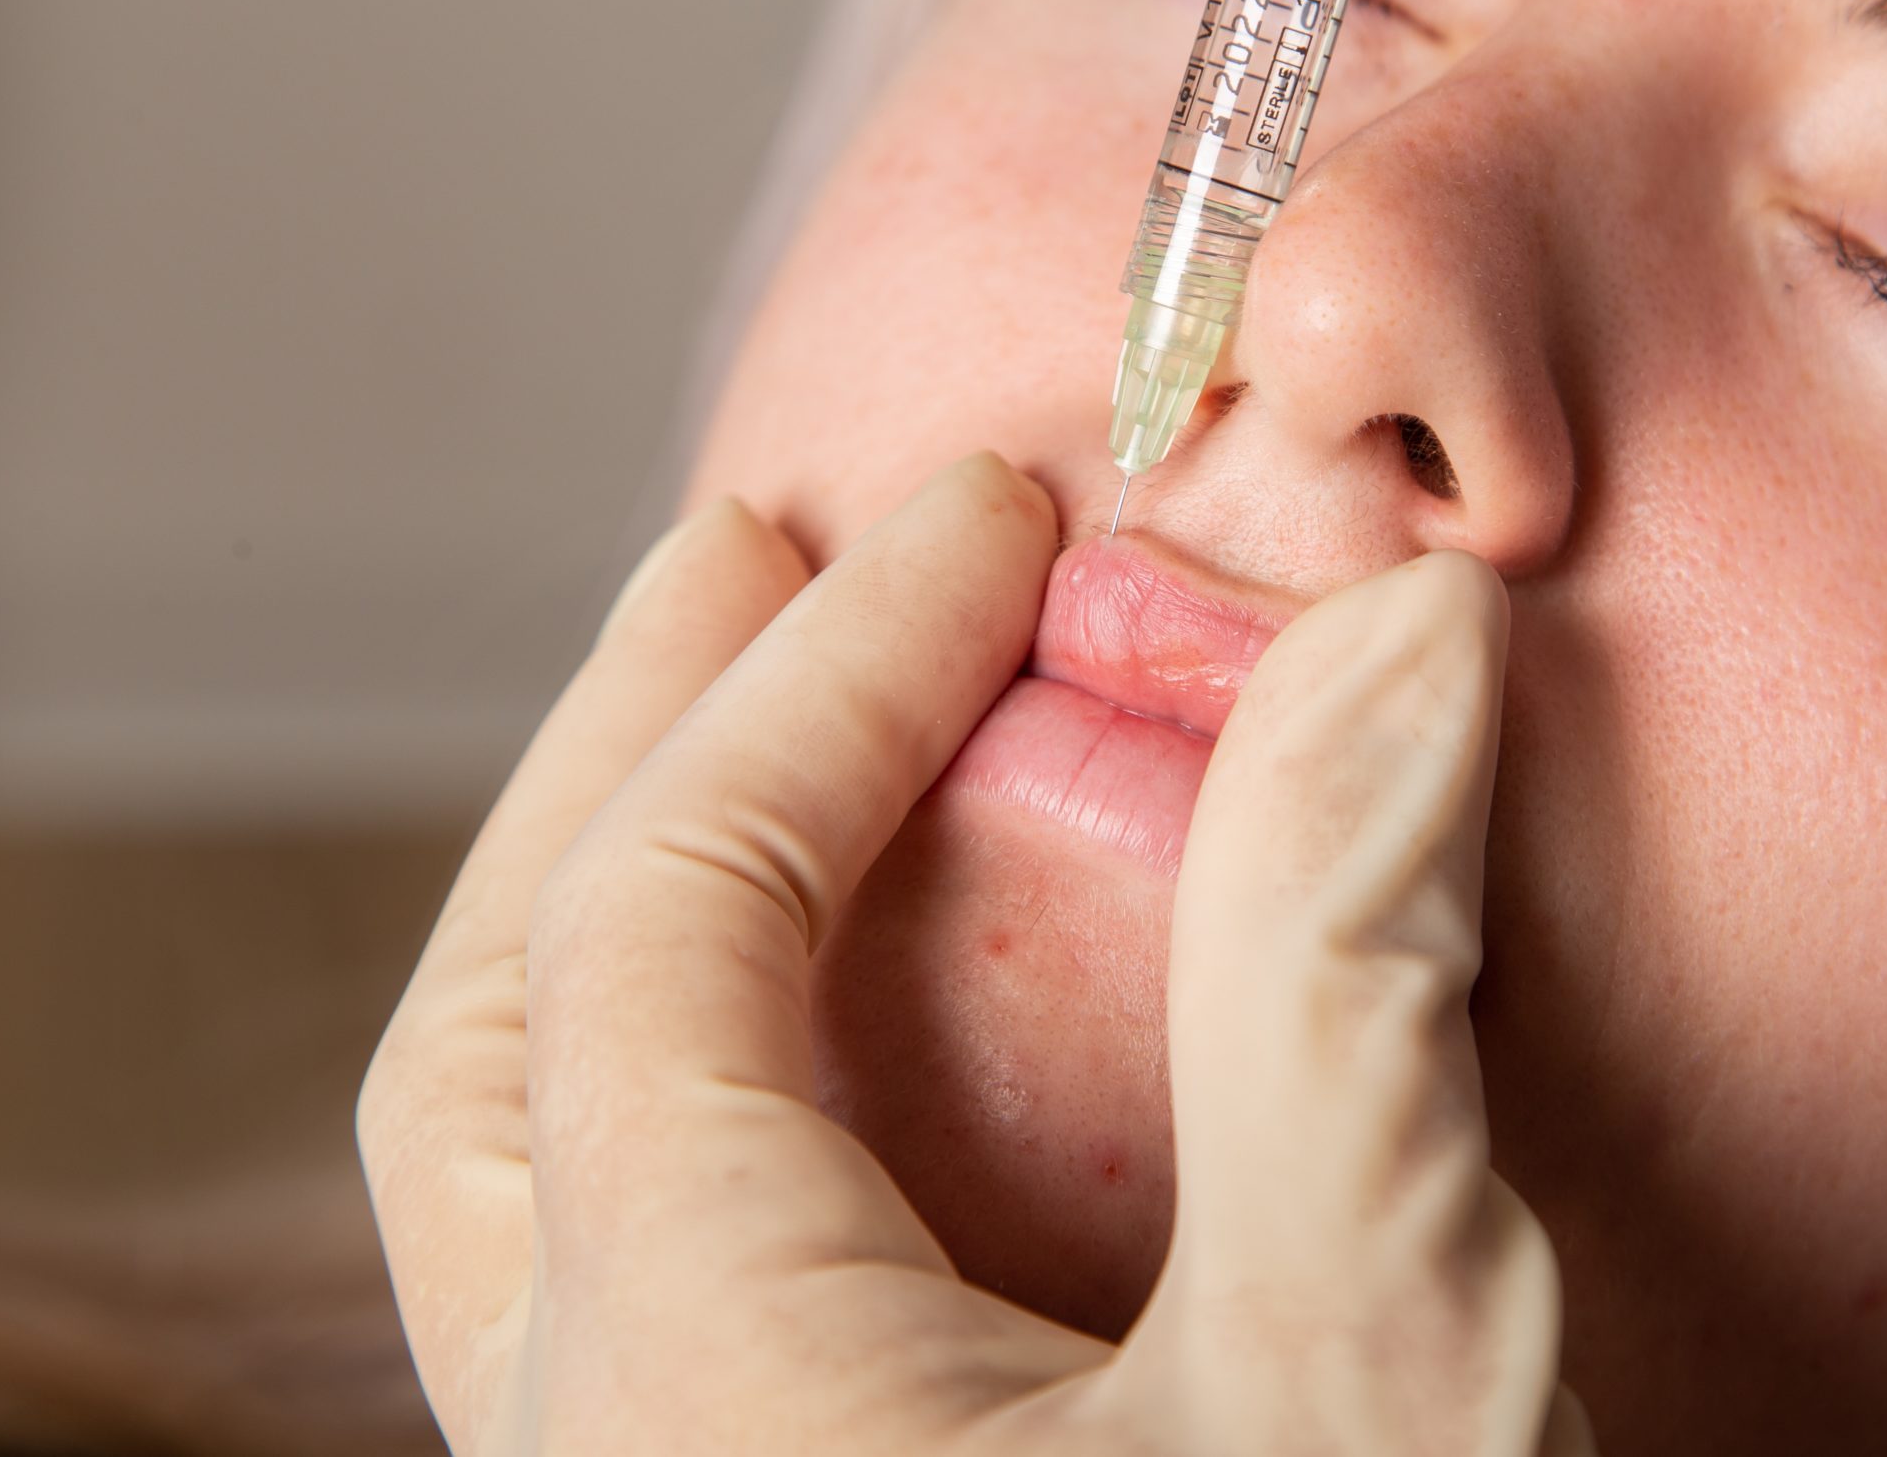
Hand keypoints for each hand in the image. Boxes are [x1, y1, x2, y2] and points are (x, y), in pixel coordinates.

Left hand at [358, 454, 1594, 1455]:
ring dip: (644, 928)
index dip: (828, 676)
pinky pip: (652, 1284)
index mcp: (686, 1388)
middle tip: (749, 567)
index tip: (985, 516)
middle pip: (487, 1045)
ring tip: (777, 747)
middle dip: (631, 760)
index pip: (664, 925)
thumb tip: (1400, 642)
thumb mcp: (1369, 1360)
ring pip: (535, 1184)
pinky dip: (733, 1091)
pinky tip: (879, 1035)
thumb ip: (1343, 988)